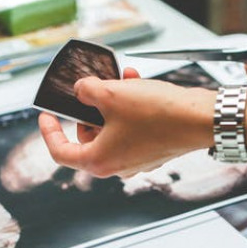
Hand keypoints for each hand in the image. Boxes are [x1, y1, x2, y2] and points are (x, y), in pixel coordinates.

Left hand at [39, 67, 213, 177]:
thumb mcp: (111, 94)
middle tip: (92, 90)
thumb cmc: (159, 115)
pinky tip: (136, 86)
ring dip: (112, 104)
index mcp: (99, 161)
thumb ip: (86, 90)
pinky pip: (131, 129)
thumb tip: (81, 90)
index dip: (49, 132)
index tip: (47, 116)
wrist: (199, 119)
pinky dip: (129, 109)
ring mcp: (136, 160)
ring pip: (111, 129)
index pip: (60, 152)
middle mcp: (117, 166)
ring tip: (121, 81)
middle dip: (88, 110)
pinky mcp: (152, 150)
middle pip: (87, 138)